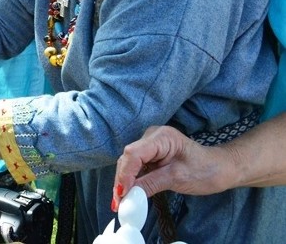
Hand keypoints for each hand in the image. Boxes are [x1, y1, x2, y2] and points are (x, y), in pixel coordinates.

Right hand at [114, 125, 231, 205]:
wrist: (222, 168)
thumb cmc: (206, 171)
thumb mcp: (177, 179)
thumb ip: (150, 184)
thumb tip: (127, 196)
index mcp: (161, 137)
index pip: (134, 154)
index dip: (125, 174)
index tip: (122, 195)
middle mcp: (151, 136)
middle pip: (128, 158)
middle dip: (122, 181)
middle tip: (118, 204)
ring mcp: (150, 144)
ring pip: (129, 163)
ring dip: (124, 182)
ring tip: (120, 202)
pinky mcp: (150, 153)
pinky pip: (136, 166)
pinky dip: (131, 181)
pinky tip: (128, 194)